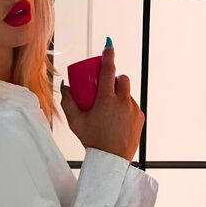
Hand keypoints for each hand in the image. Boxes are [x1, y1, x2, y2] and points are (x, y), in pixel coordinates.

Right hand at [59, 42, 144, 161]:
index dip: (108, 56)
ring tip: (110, 110)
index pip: (109, 70)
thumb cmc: (93, 141)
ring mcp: (133, 109)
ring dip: (120, 95)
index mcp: (106, 100)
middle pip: (122, 79)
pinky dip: (125, 108)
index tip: (108, 46)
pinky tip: (118, 120)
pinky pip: (132, 106)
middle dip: (115, 79)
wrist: (111, 160)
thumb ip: (68, 101)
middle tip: (105, 89)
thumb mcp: (76, 121)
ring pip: (127, 93)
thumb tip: (65, 86)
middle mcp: (122, 102)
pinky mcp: (139, 118)